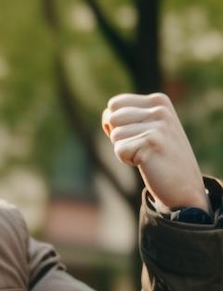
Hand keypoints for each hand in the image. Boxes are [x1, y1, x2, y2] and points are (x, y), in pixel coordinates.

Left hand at [102, 93, 208, 212]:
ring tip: (146, 155)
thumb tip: (106, 117)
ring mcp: (158, 126)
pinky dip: (127, 160)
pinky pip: (119, 149)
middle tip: (142, 148)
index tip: (137, 136)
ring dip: (125, 150)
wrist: (186, 189)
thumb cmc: (160, 157)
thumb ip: (127, 117)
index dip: (117, 124)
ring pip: (115, 135)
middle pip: (112, 118)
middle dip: (119, 137)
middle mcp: (160, 109)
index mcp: (159, 101)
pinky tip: (147, 163)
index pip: (115, 104)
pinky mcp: (152, 143)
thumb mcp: (149, 128)